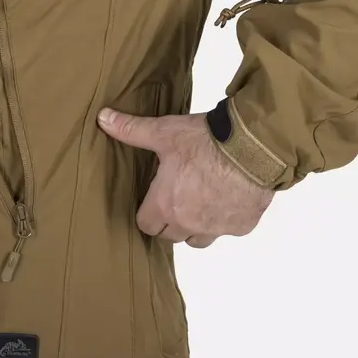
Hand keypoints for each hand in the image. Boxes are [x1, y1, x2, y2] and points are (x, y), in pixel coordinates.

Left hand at [98, 108, 274, 247]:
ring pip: (198, 240)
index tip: (151, 200)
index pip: (145, 225)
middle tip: (174, 198)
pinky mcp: (242, 225)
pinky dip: (225, 219)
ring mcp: (217, 227)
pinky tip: (227, 196)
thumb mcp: (163, 132)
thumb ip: (131, 129)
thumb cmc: (205, 141)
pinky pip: (228, 230)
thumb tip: (103, 118)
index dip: (146, 213)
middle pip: (170, 236)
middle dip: (169, 221)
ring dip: (195, 226)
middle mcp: (189, 223)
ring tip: (198, 200)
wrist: (253, 147)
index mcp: (165, 205)